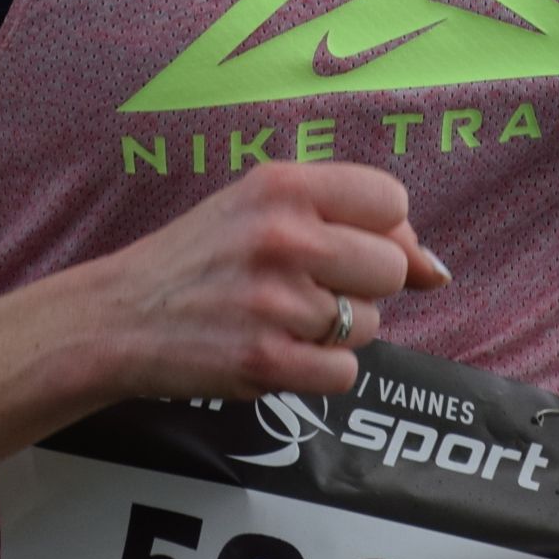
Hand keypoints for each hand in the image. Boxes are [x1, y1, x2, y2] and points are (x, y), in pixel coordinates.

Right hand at [103, 161, 450, 403]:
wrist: (120, 316)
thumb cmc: (202, 258)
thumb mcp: (264, 210)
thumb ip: (352, 224)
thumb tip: (437, 272)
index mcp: (282, 185)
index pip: (391, 202)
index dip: (379, 231)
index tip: (344, 245)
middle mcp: (283, 236)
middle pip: (389, 269)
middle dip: (360, 287)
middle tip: (307, 288)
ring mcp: (275, 301)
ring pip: (368, 325)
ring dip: (335, 331)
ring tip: (280, 317)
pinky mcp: (266, 360)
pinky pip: (344, 373)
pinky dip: (318, 371)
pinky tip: (278, 351)